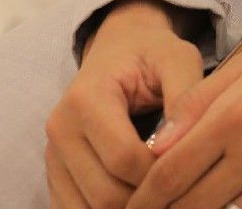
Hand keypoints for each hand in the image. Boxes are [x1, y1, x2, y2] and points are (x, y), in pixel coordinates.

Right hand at [45, 0, 204, 208]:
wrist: (120, 49)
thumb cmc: (152, 54)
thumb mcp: (177, 59)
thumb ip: (186, 96)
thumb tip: (181, 144)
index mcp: (86, 99)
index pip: (124, 159)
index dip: (161, 172)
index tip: (188, 166)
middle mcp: (60, 129)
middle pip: (105, 194)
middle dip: (147, 198)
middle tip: (178, 187)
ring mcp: (52, 154)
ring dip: (129, 208)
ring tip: (159, 193)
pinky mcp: (53, 172)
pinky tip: (136, 198)